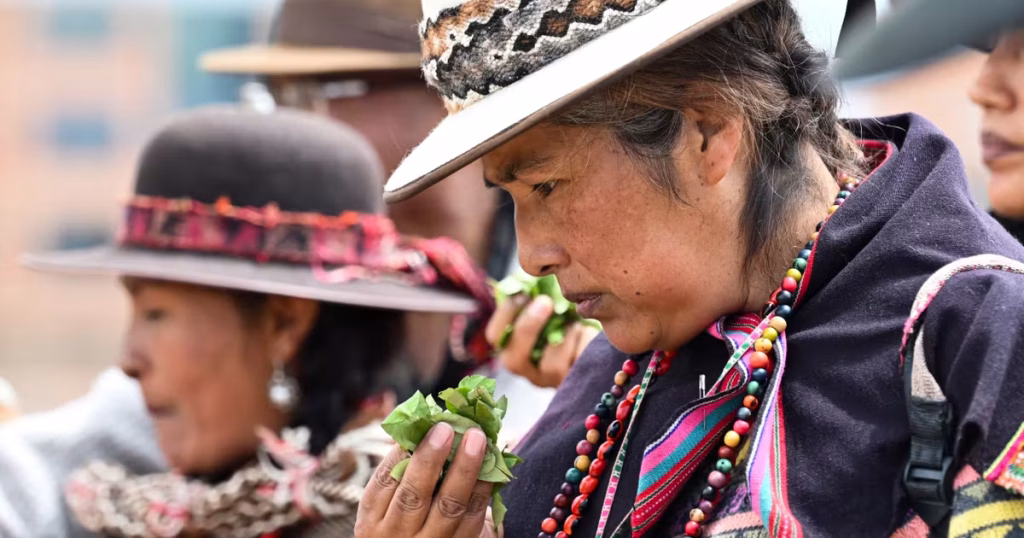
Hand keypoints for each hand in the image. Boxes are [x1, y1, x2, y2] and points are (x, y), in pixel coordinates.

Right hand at [356, 424, 497, 537]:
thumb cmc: (409, 521)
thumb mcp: (390, 505)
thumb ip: (401, 471)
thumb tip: (418, 423)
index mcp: (373, 521)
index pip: (383, 483)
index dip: (400, 453)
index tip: (419, 427)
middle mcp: (396, 536)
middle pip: (413, 496)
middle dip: (430, 459)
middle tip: (445, 428)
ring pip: (448, 506)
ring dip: (464, 468)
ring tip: (476, 438)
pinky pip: (473, 517)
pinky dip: (482, 488)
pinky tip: (491, 465)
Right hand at [485, 295, 599, 388]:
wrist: (598, 350)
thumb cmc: (568, 323)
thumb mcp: (549, 313)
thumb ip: (534, 300)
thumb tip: (526, 279)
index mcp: (514, 349)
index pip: (495, 337)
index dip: (505, 315)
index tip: (522, 294)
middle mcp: (529, 371)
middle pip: (514, 360)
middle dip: (528, 328)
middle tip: (545, 301)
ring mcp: (553, 381)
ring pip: (552, 365)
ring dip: (566, 334)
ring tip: (575, 319)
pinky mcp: (577, 382)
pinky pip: (580, 361)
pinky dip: (585, 340)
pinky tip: (588, 331)